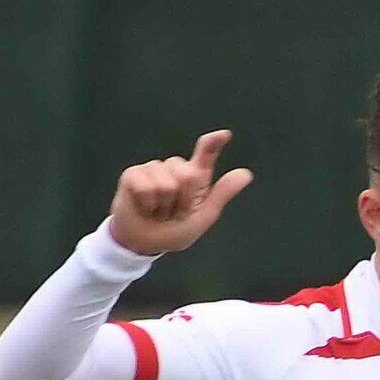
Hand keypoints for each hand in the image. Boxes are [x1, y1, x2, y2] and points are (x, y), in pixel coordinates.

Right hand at [108, 130, 252, 255]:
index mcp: (195, 177)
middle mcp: (175, 168)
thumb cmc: (175, 230)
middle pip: (187, 174)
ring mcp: (153, 169)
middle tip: (174, 211)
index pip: (206, 154)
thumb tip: (246, 174)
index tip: (225, 135)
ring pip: (166, 184)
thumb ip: (222, 194)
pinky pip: (146, 187)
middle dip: (183, 201)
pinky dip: (148, 205)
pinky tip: (144, 207)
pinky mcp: (133, 174)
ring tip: (158, 210)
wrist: (146, 243)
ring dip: (164, 206)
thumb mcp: (203, 216)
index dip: (214, 143)